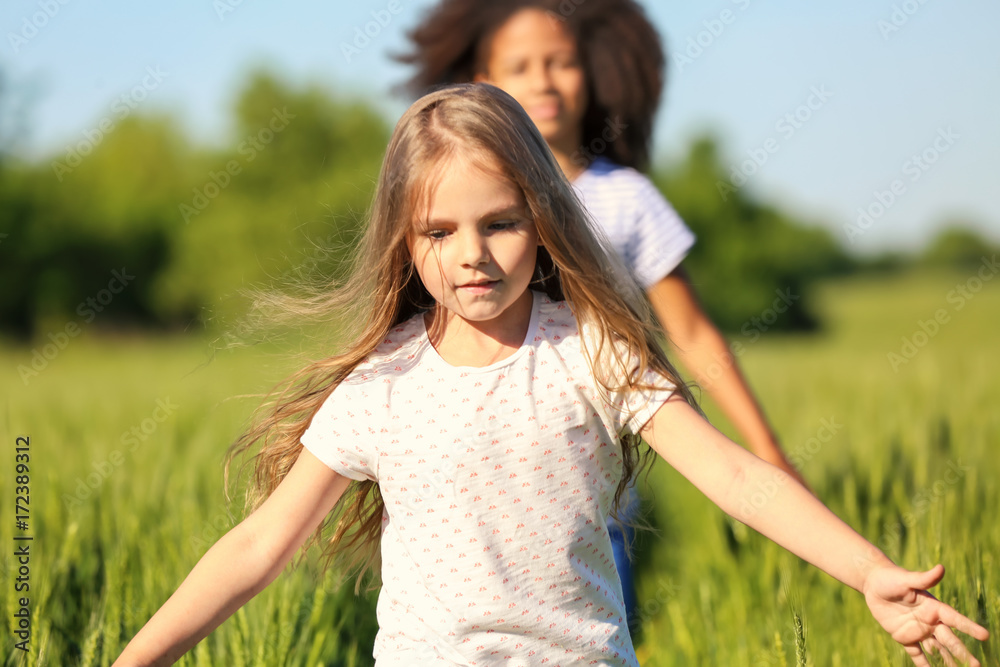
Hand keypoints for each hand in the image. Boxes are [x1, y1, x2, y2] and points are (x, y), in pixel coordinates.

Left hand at [864, 563, 988, 665]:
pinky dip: (924, 665)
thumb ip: (924, 578)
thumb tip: (941, 568)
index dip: (969, 627)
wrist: (874, 584)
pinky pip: (917, 654)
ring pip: (937, 650)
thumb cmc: (892, 578)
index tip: (984, 635)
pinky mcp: (904, 637)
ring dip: (949, 662)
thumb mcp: (907, 579)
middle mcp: (930, 621)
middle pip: (949, 639)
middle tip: (976, 666)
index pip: (955, 619)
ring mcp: (918, 630)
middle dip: (963, 652)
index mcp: (934, 607)